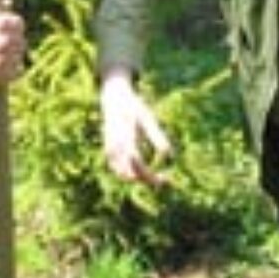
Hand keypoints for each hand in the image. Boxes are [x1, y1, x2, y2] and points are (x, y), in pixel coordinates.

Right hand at [0, 2, 25, 88]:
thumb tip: (9, 1)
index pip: (19, 23)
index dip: (15, 26)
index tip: (10, 29)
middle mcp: (3, 42)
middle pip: (20, 41)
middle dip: (14, 41)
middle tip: (5, 44)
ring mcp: (0, 60)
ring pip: (18, 57)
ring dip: (13, 55)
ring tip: (2, 55)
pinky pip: (15, 72)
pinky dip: (12, 69)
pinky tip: (4, 66)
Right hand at [100, 66, 171, 186]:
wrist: (113, 97)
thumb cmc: (134, 106)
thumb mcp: (148, 118)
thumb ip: (157, 136)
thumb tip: (170, 155)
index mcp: (126, 138)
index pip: (137, 165)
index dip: (150, 176)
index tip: (165, 177)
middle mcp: (115, 146)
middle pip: (130, 174)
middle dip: (146, 180)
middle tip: (164, 179)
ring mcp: (109, 149)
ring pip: (122, 174)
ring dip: (138, 178)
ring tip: (155, 176)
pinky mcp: (108, 149)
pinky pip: (117, 168)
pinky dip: (130, 173)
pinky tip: (143, 169)